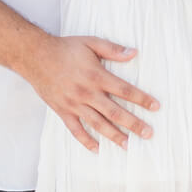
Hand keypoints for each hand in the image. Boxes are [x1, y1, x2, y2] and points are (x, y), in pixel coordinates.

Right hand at [22, 33, 159, 151]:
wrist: (35, 56)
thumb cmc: (65, 48)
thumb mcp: (90, 42)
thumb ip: (112, 49)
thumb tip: (134, 53)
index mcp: (96, 76)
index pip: (124, 90)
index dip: (142, 99)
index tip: (156, 107)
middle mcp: (87, 93)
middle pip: (115, 112)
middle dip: (133, 124)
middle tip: (148, 134)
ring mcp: (74, 104)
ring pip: (98, 124)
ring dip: (114, 136)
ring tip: (128, 145)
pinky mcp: (62, 111)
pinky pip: (75, 130)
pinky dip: (86, 141)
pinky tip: (97, 149)